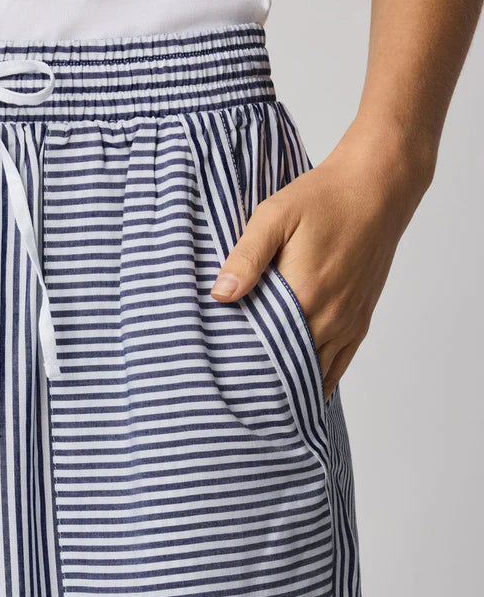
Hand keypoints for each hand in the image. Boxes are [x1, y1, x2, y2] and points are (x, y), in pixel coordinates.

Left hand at [210, 118, 432, 401]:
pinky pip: (339, 365)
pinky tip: (301, 395)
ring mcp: (347, 322)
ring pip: (315, 373)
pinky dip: (318, 382)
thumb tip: (220, 295)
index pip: (265, 349)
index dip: (242, 368)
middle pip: (289, 368)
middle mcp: (329, 316)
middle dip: (262, 384)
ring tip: (262, 408)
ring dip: (290, 388)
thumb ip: (245, 258)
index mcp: (303, 294)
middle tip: (233, 402)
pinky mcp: (359, 320)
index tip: (220, 384)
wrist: (377, 187)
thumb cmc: (321, 197)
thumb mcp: (273, 216)